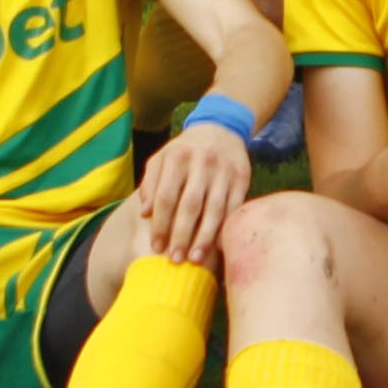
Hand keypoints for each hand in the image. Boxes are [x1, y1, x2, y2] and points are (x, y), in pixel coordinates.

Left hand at [131, 117, 248, 264]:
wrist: (221, 128)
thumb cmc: (185, 150)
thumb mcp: (162, 158)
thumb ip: (150, 183)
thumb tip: (146, 213)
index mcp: (177, 157)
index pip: (166, 196)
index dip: (160, 224)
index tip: (156, 246)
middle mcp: (202, 163)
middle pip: (190, 205)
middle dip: (182, 235)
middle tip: (175, 260)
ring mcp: (224, 171)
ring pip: (215, 209)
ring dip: (205, 237)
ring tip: (195, 259)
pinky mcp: (242, 178)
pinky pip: (234, 208)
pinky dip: (226, 228)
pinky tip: (218, 247)